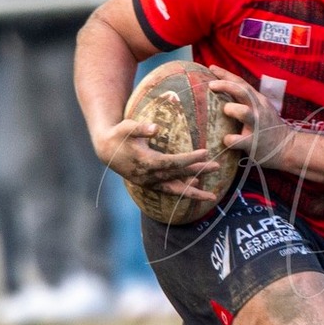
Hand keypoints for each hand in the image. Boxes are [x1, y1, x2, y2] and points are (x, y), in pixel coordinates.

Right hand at [93, 118, 223, 201]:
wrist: (107, 150)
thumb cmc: (120, 135)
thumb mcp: (127, 127)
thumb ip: (141, 128)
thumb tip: (156, 128)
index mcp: (146, 162)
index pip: (172, 162)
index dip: (189, 159)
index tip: (205, 152)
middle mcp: (149, 176)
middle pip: (178, 175)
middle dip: (198, 171)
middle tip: (217, 166)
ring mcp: (149, 182)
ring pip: (175, 189)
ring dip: (193, 192)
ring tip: (211, 197)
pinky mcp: (150, 184)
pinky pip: (169, 189)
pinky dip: (182, 189)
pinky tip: (196, 186)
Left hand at [209, 72, 293, 168]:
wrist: (287, 147)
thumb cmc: (267, 128)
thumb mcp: (260, 109)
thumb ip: (245, 100)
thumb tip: (223, 91)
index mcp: (258, 100)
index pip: (241, 83)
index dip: (226, 74)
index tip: (211, 67)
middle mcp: (258, 110)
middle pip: (243, 91)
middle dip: (226, 85)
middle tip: (210, 84)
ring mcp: (257, 126)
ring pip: (244, 112)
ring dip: (232, 109)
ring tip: (225, 110)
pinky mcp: (255, 143)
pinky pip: (240, 140)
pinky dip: (230, 139)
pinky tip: (225, 140)